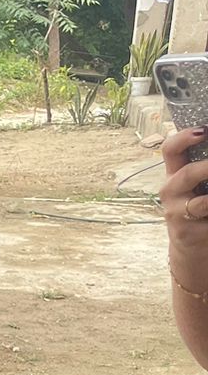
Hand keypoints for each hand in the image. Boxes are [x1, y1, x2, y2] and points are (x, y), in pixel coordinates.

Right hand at [162, 128, 207, 248]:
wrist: (191, 244)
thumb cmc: (201, 207)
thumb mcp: (199, 184)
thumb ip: (203, 167)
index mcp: (175, 174)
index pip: (170, 150)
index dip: (183, 138)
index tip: (204, 130)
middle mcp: (171, 191)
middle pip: (186, 174)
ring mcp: (177, 212)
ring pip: (200, 203)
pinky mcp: (186, 232)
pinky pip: (207, 219)